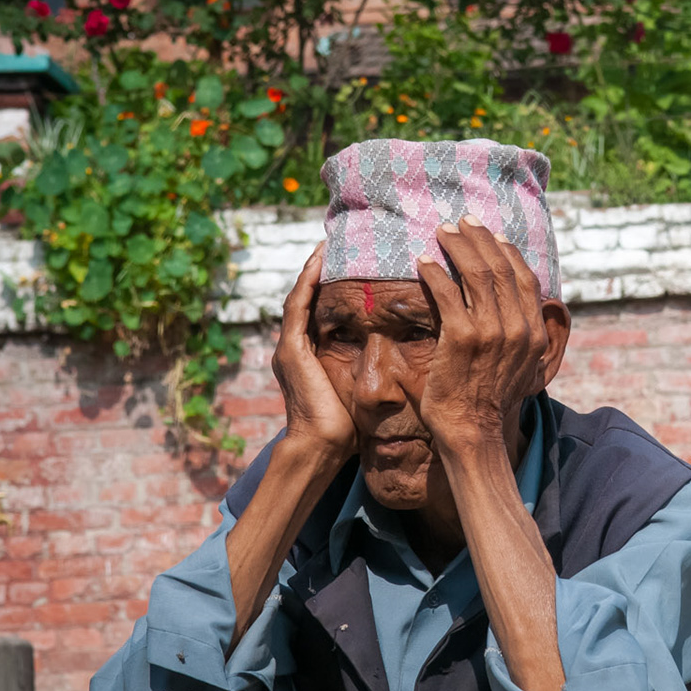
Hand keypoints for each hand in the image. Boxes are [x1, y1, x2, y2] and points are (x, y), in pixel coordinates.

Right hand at [273, 243, 354, 458]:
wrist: (323, 447)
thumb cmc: (345, 427)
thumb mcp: (359, 389)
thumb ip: (367, 369)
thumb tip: (399, 360)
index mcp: (310, 355)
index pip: (320, 310)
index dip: (330, 286)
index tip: (349, 263)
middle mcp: (296, 347)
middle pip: (307, 297)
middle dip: (319, 270)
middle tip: (335, 243)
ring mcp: (290, 348)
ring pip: (300, 296)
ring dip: (312, 269)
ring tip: (327, 244)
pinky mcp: (292, 351)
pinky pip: (297, 307)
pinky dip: (307, 283)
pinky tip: (320, 263)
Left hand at [414, 215, 548, 454]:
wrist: (474, 432)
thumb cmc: (488, 402)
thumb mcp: (519, 367)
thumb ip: (518, 337)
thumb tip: (512, 313)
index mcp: (534, 333)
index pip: (525, 279)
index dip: (507, 252)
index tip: (491, 235)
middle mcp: (518, 328)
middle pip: (501, 268)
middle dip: (480, 239)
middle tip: (462, 222)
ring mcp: (492, 332)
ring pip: (476, 274)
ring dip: (457, 247)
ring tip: (442, 232)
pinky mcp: (462, 338)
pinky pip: (447, 294)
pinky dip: (435, 273)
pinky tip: (423, 261)